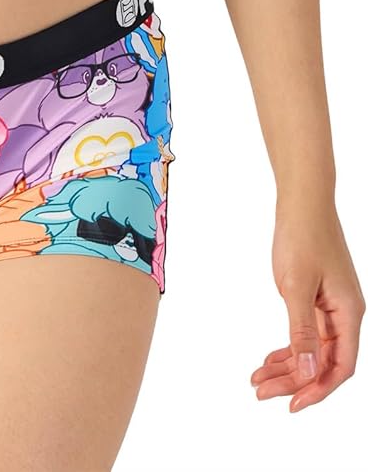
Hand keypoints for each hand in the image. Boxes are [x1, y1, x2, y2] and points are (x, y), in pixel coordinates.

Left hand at [250, 200, 364, 411]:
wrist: (302, 201)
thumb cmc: (302, 236)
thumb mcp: (296, 286)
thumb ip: (303, 332)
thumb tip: (310, 373)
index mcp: (349, 313)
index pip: (341, 366)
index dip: (318, 390)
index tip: (291, 405)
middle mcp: (345, 314)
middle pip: (324, 362)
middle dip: (294, 381)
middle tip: (262, 392)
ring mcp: (332, 306)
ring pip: (313, 349)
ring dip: (288, 366)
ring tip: (258, 380)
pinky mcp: (318, 298)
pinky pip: (307, 333)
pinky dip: (289, 347)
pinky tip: (269, 358)